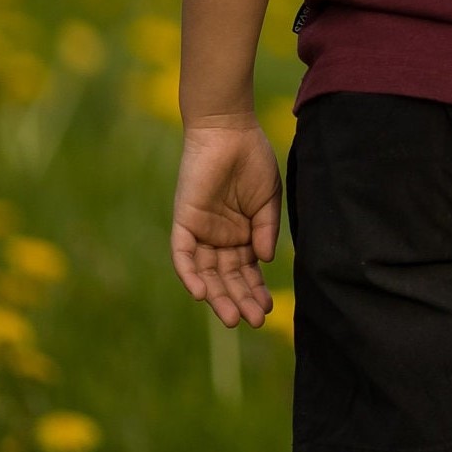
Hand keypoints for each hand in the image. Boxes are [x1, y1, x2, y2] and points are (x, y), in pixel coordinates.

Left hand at [170, 119, 281, 327]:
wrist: (230, 131)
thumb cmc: (253, 160)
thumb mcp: (268, 199)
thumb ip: (266, 229)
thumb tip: (266, 261)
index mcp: (242, 234)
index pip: (246, 271)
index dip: (255, 290)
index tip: (268, 309)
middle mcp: (219, 238)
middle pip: (227, 277)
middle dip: (240, 299)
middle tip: (254, 320)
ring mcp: (201, 232)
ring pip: (206, 273)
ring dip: (218, 296)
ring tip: (233, 317)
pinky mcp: (184, 223)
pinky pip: (183, 256)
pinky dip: (190, 275)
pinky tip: (202, 293)